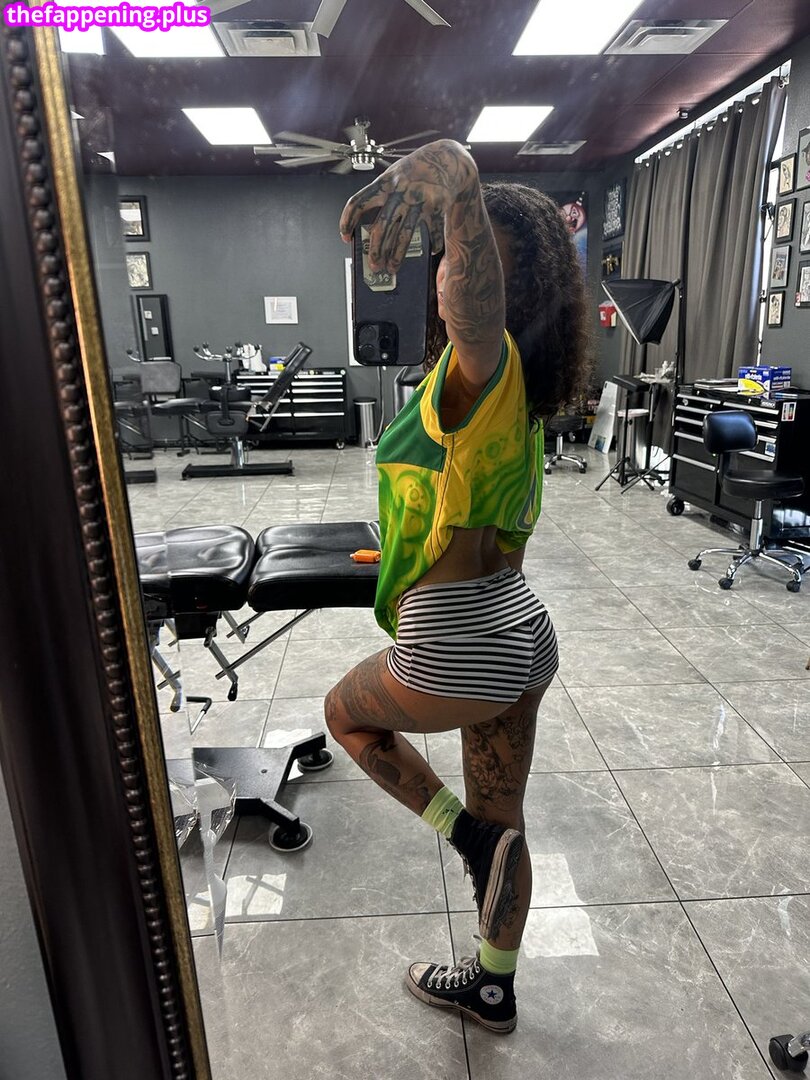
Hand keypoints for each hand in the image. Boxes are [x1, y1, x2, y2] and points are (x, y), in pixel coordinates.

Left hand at [339, 140, 477, 274]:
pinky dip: (433, 243)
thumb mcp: (395, 176)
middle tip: (374, 266)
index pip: (358, 203)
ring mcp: (419, 199)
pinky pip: (433, 230)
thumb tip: (375, 232)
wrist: (446, 158)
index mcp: (385, 183)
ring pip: (404, 234)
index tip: (345, 237)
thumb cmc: (416, 171)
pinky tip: (430, 251)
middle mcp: (400, 191)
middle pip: (382, 226)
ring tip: (392, 268)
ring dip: (397, 255)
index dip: (347, 221)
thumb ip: (384, 197)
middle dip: (376, 250)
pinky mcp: (437, 205)